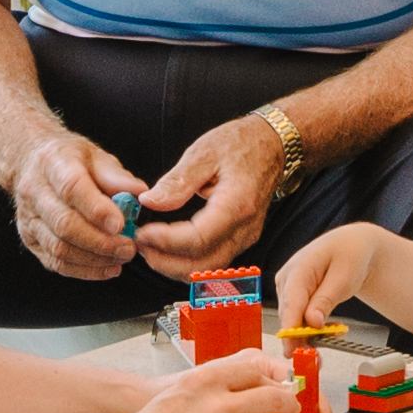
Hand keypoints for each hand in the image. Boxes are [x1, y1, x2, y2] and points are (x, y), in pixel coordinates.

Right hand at [3, 136, 145, 282]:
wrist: (31, 164)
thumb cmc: (68, 160)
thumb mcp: (95, 156)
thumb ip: (117, 176)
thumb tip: (140, 194)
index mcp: (53, 163)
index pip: (72, 188)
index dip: (96, 209)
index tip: (120, 224)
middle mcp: (35, 191)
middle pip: (64, 223)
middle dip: (100, 241)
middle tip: (128, 247)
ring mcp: (29, 218)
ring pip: (58, 247)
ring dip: (94, 258)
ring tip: (120, 257)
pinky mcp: (30, 239)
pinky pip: (55, 262)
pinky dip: (83, 270)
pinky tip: (106, 267)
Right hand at [102, 343, 307, 412]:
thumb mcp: (179, 392)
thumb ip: (214, 387)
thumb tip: (251, 388)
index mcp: (205, 381)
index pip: (258, 372)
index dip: (274, 381)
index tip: (279, 387)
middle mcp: (219, 406)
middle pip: (276, 398)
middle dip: (289, 405)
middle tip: (290, 410)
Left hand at [124, 108, 295, 273]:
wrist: (272, 145)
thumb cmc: (241, 144)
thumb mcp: (204, 153)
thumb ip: (176, 181)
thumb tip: (149, 202)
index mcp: (237, 205)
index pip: (198, 240)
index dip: (166, 242)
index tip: (143, 232)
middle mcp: (245, 228)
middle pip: (203, 265)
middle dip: (165, 262)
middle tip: (140, 244)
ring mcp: (245, 237)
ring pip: (207, 268)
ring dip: (174, 265)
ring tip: (150, 246)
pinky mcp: (240, 239)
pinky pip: (212, 260)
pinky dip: (187, 260)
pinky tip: (168, 246)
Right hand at [271, 222, 395, 336]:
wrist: (351, 245)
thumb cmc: (350, 255)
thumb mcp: (344, 278)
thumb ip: (326, 300)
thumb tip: (311, 322)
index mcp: (299, 267)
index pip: (291, 303)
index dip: (291, 328)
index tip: (295, 348)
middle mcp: (287, 277)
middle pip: (289, 314)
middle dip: (299, 337)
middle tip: (314, 358)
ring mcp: (287, 286)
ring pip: (292, 318)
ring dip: (306, 334)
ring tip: (325, 345)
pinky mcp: (292, 295)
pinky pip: (297, 316)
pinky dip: (310, 327)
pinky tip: (325, 333)